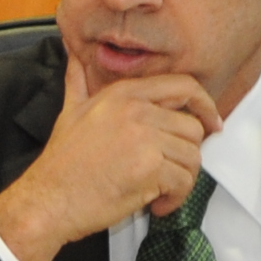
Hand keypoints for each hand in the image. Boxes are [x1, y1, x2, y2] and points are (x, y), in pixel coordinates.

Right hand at [0, 54, 222, 260]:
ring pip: (193, 157)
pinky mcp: (149, 168)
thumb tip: (74, 55)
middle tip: (172, 172)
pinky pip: (184, 182)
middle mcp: (137, 110)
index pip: (183, 86)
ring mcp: (144, 138)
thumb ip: (78, 81)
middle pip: (193, 127)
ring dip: (182, 180)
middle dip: (187, 155)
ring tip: (160, 192)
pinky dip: (175, 199)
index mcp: (123, 94)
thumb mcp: (69, 112)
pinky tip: (156, 204)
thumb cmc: (60, 163)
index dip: (205, 105)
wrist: (48, 199)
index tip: (212, 123)